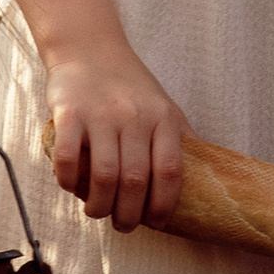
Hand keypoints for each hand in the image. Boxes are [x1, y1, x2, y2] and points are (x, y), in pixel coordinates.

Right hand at [42, 44, 185, 232]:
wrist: (90, 48)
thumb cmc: (130, 85)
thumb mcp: (165, 107)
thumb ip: (180, 140)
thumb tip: (205, 177)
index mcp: (162, 118)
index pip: (169, 171)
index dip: (163, 204)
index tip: (156, 222)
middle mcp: (134, 117)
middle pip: (134, 180)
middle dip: (128, 214)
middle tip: (123, 225)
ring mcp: (100, 115)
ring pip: (102, 175)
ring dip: (99, 204)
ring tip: (97, 211)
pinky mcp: (69, 113)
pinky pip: (67, 157)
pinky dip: (68, 181)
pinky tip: (72, 188)